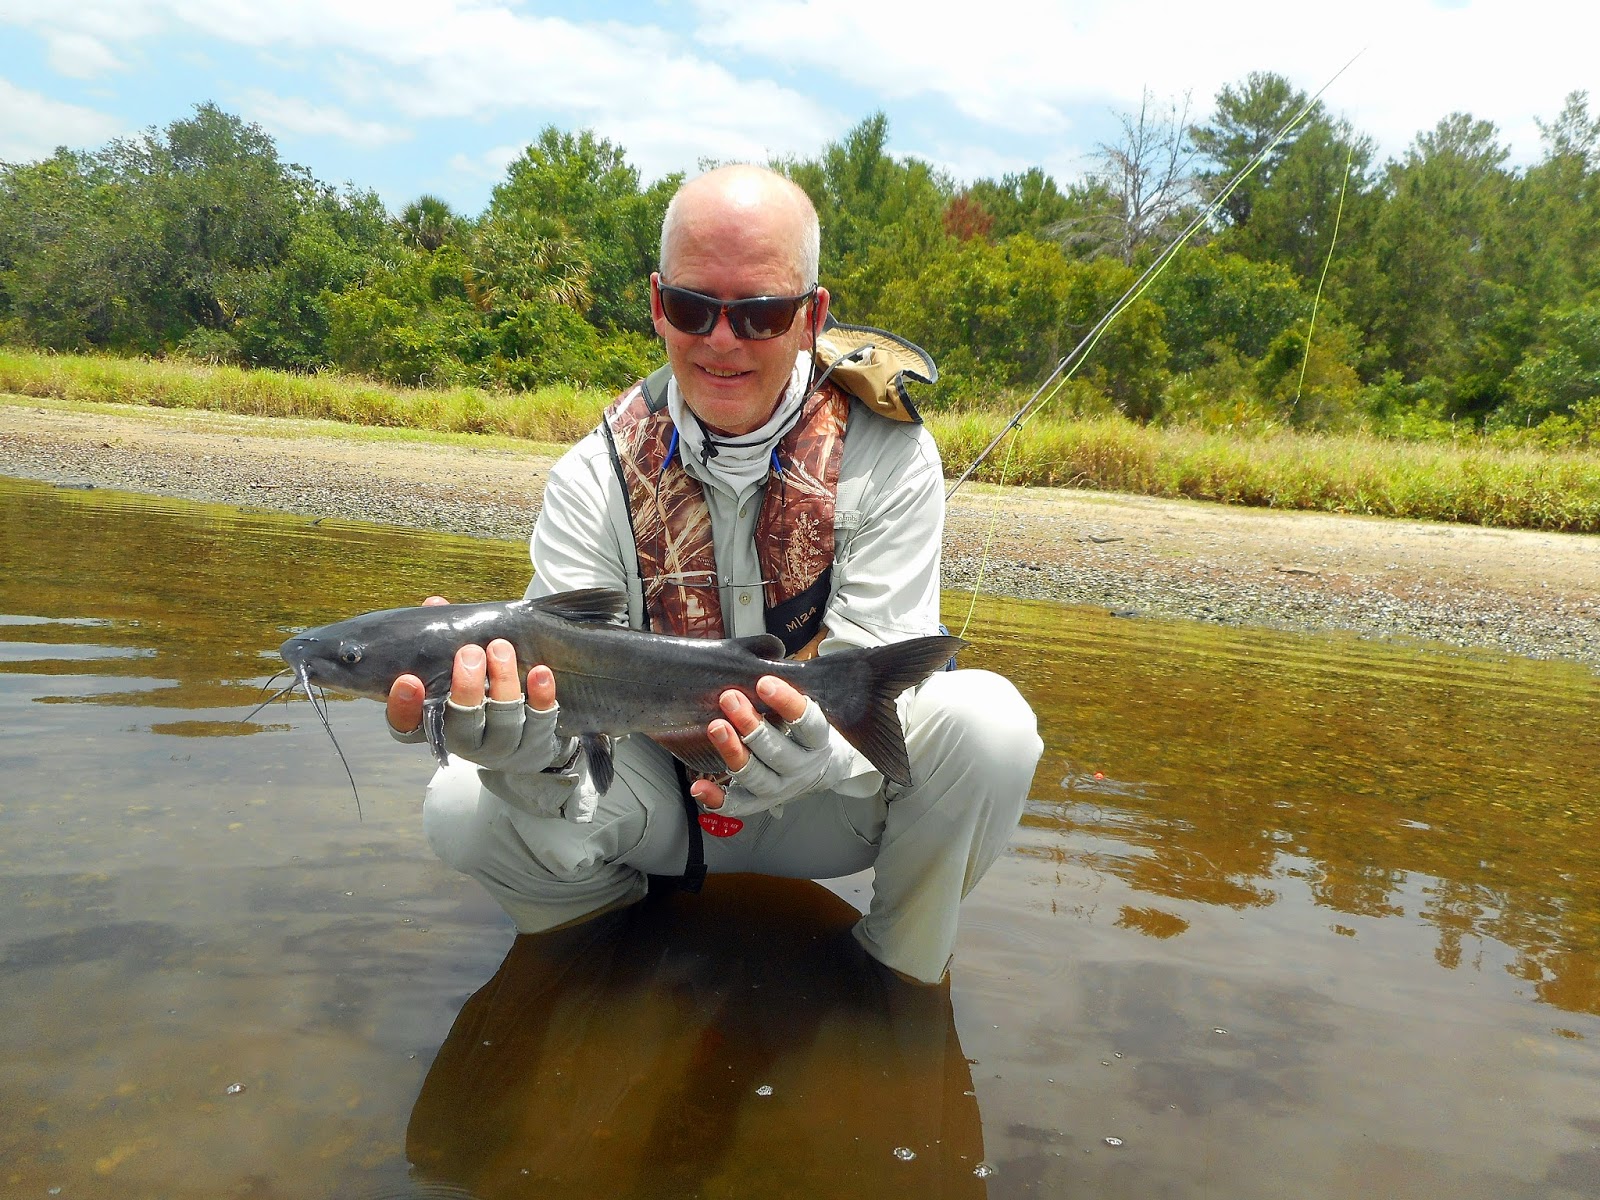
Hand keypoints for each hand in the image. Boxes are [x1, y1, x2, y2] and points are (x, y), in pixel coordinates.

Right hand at [386, 597, 570, 771]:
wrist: (523, 731)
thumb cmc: (478, 688)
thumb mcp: (455, 664)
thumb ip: (442, 637)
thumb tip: (435, 604)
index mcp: (434, 724)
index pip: (406, 727)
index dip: (404, 707)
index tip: (409, 679)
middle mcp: (464, 741)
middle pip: (461, 723)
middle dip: (466, 687)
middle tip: (470, 652)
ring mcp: (501, 746)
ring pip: (503, 721)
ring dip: (503, 681)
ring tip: (501, 647)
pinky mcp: (534, 743)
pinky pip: (539, 722)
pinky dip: (541, 695)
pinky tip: (539, 671)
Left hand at [691, 675, 852, 816]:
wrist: (818, 768)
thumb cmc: (802, 729)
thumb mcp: (807, 703)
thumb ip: (787, 682)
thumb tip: (769, 649)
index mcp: (817, 740)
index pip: (808, 722)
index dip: (787, 703)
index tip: (764, 682)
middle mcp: (800, 767)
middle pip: (778, 752)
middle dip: (752, 725)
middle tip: (729, 698)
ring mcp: (779, 788)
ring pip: (757, 777)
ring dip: (734, 753)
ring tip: (715, 728)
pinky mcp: (758, 802)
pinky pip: (737, 805)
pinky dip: (717, 799)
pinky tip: (699, 787)